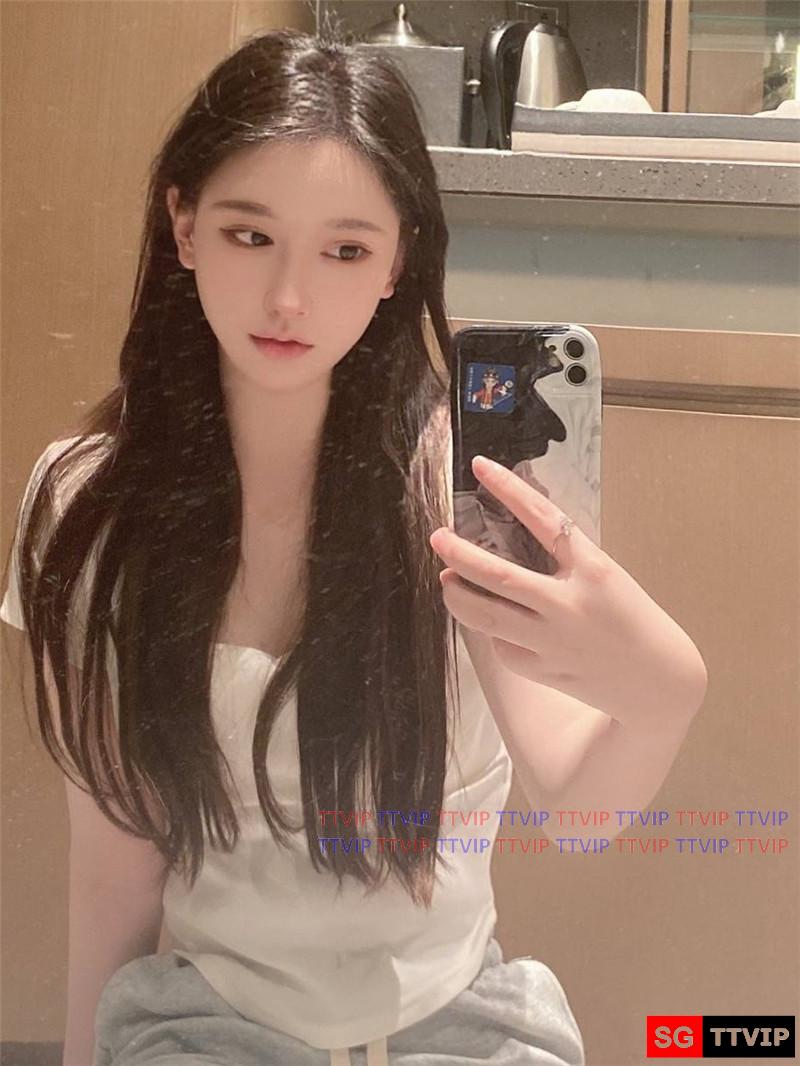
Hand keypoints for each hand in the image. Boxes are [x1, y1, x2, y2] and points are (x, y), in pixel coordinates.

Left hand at [430, 455, 706, 729]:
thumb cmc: (629, 618)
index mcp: (592, 570)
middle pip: (499, 577)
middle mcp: (569, 604)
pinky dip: (491, 630)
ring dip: (457, 595)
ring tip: (447, 579)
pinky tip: (493, 622)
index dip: (509, 489)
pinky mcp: (541, 670)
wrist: (657, 681)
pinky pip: (501, 645)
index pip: (543, 518)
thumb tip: (508, 537)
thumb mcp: (605, 576)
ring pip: (486, 616)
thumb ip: (564, 558)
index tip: (480, 468)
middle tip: (438, 538)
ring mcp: (552, 641)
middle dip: (459, 555)